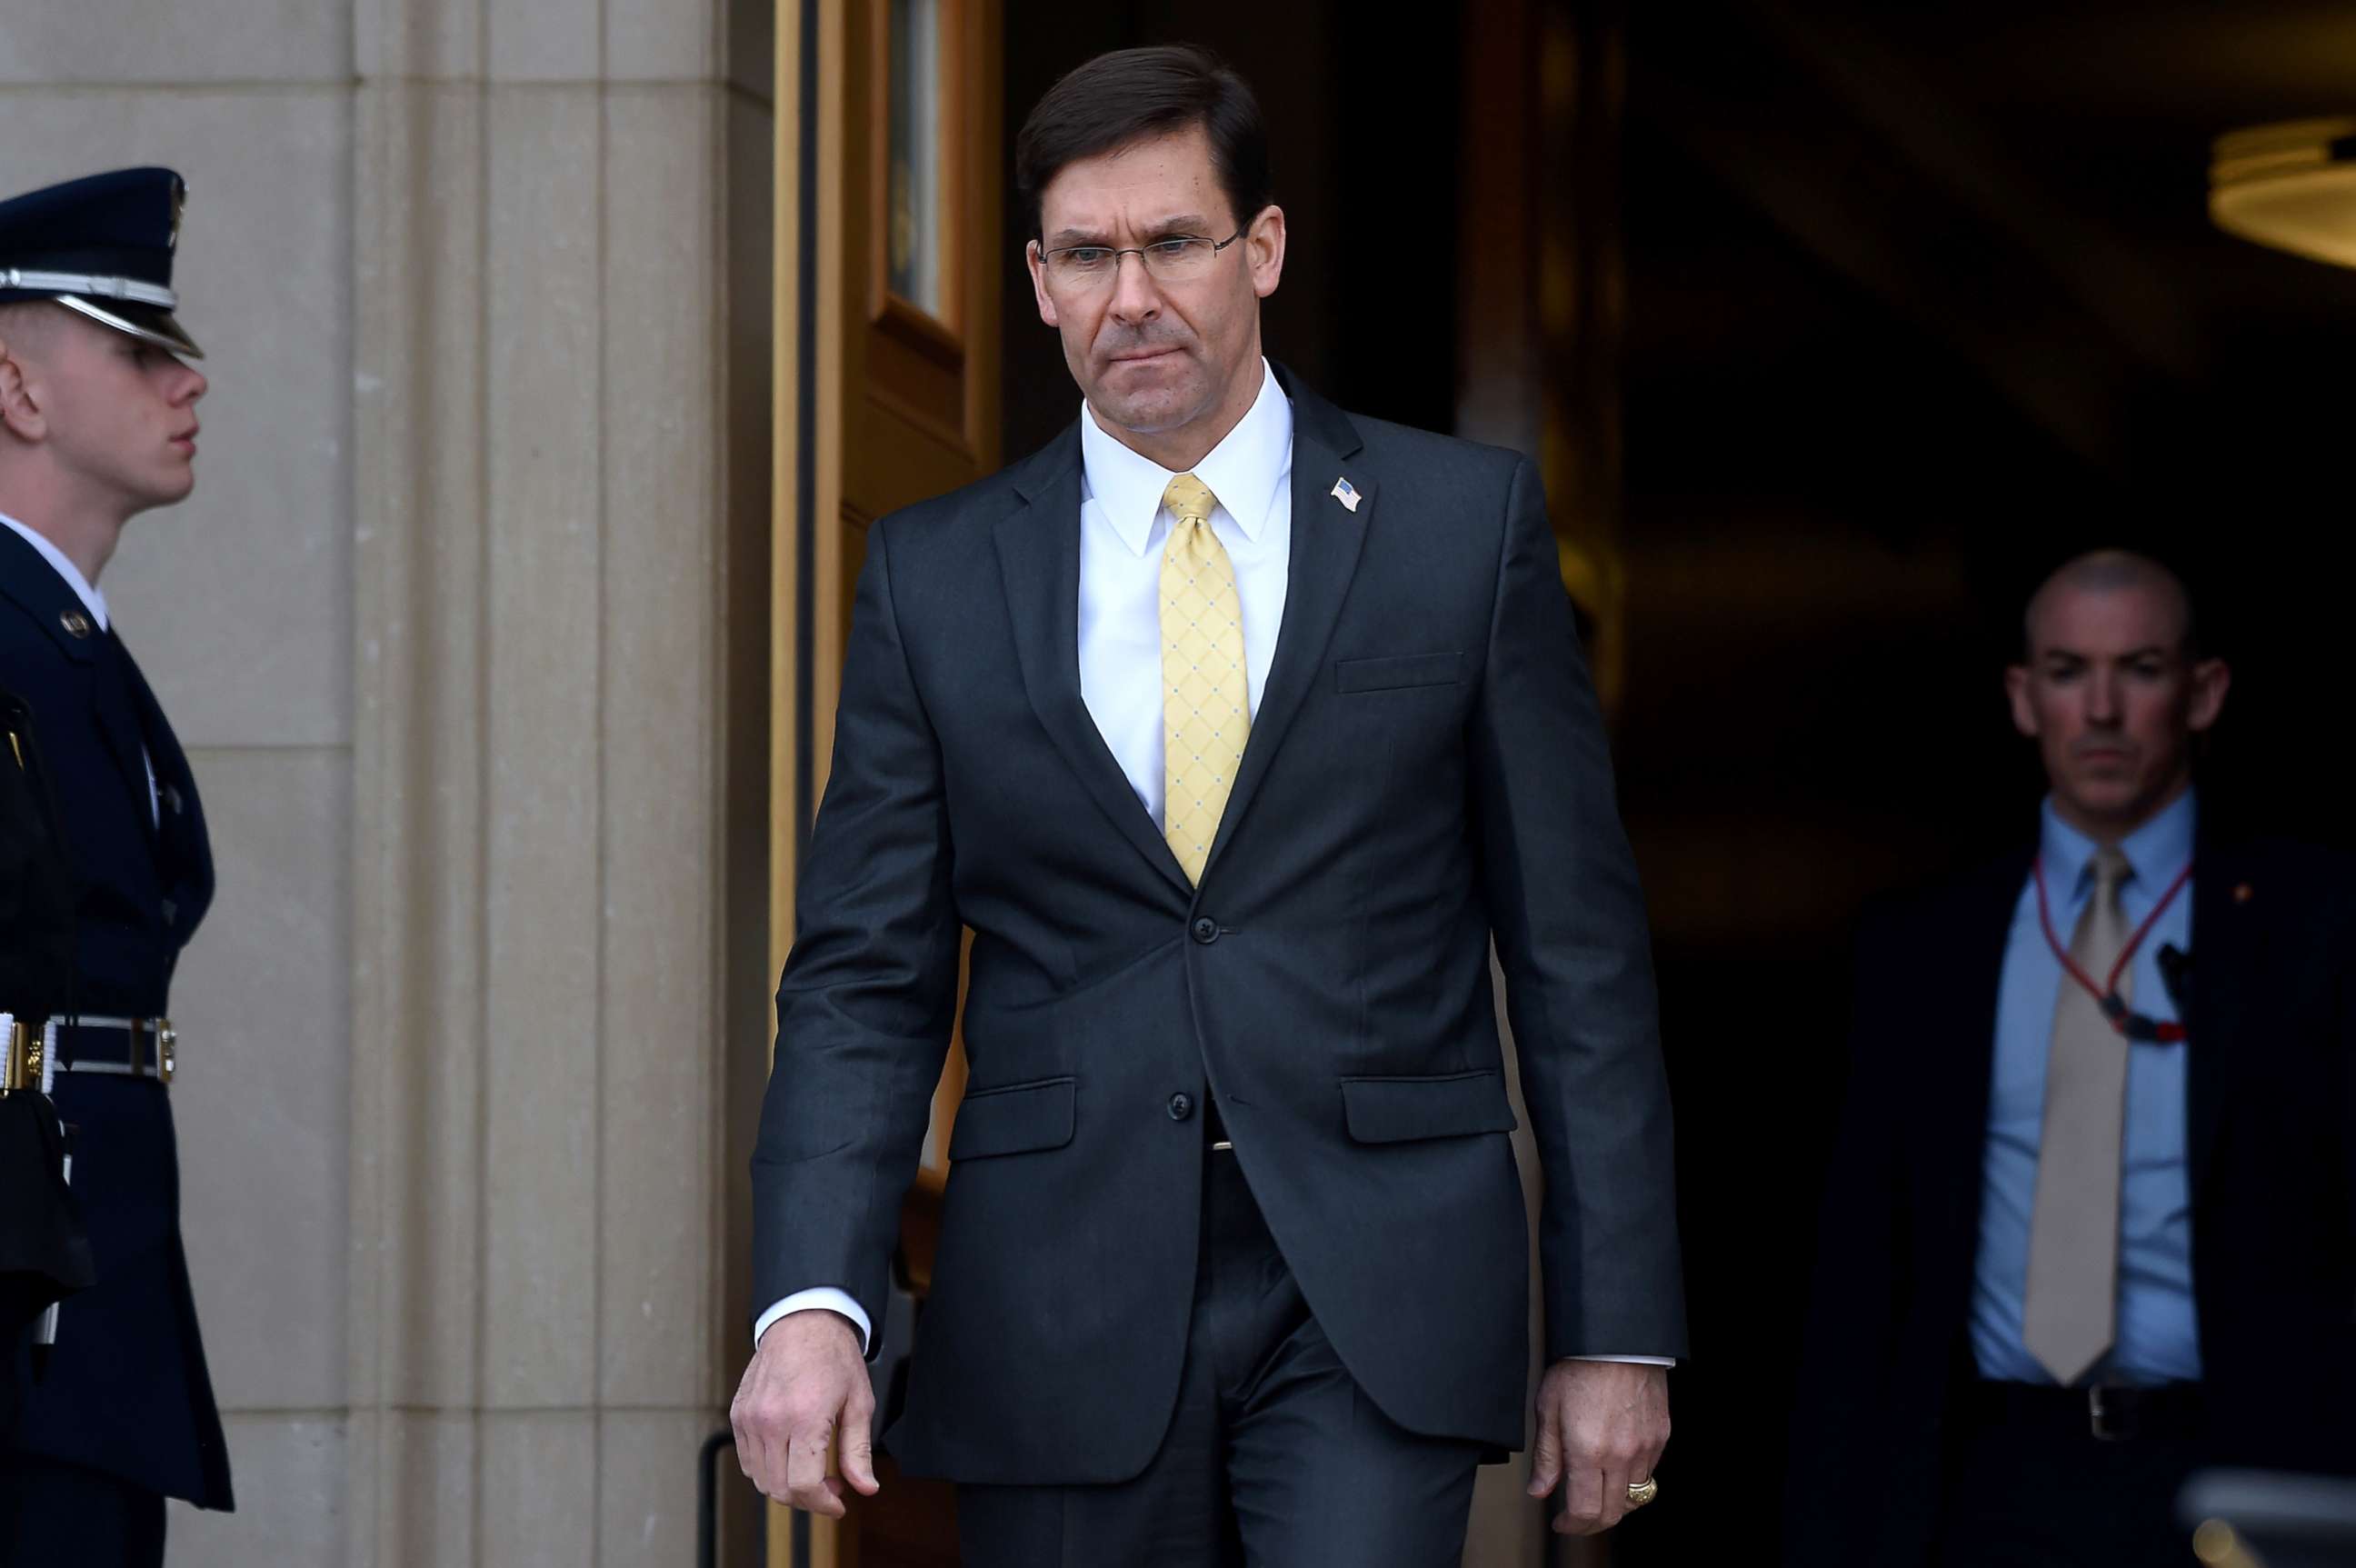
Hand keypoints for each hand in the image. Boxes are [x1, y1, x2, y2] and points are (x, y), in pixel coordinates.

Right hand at [730, 1311, 879, 1516]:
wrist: (803, 1320)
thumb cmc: (834, 1356)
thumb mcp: (859, 1402)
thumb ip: (858, 1450)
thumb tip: (866, 1488)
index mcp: (805, 1417)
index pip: (803, 1485)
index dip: (823, 1504)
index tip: (839, 1504)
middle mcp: (771, 1420)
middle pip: (780, 1489)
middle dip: (808, 1499)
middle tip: (831, 1487)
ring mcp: (750, 1418)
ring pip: (760, 1479)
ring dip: (786, 1487)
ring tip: (811, 1470)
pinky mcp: (738, 1415)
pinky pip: (747, 1460)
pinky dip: (766, 1469)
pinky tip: (789, 1456)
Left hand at [1526, 1359, 1669, 1535]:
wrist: (1617, 1338)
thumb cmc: (1579, 1366)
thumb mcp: (1548, 1408)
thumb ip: (1546, 1456)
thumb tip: (1540, 1490)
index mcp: (1589, 1452)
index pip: (1586, 1511)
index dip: (1572, 1526)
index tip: (1561, 1523)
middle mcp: (1621, 1455)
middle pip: (1612, 1512)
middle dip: (1591, 1524)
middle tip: (1576, 1519)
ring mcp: (1645, 1447)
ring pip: (1635, 1497)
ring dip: (1614, 1503)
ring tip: (1596, 1494)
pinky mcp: (1661, 1435)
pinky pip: (1649, 1472)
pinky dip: (1632, 1480)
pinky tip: (1616, 1468)